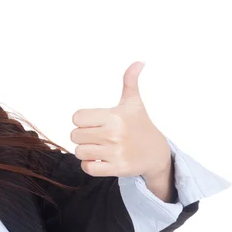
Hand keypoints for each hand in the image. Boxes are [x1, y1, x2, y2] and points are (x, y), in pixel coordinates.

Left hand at [70, 61, 171, 178]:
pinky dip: (89, 164)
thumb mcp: (134, 103)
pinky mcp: (116, 169)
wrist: (157, 153)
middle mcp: (114, 134)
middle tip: (95, 135)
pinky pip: (87, 167)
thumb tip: (139, 62)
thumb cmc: (140, 125)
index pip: (77, 117)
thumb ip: (130, 81)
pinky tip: (99, 158)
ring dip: (85, 150)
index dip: (81, 120)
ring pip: (79, 152)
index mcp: (114, 116)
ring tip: (97, 147)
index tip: (93, 122)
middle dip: (82, 135)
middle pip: (75, 135)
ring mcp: (115, 153)